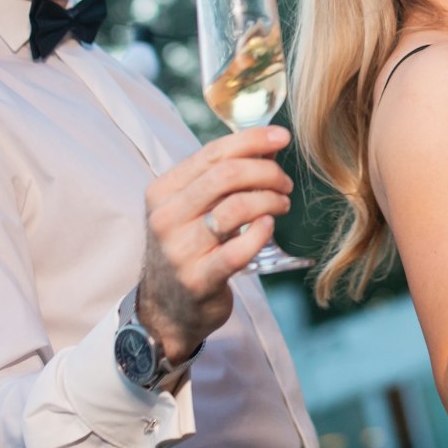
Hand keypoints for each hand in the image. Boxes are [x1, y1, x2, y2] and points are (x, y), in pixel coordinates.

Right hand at [138, 125, 293, 362]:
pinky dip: (262, 232)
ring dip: (270, 200)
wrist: (166, 310)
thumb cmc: (188, 249)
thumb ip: (223, 177)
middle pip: (227, 175)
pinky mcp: (199, 279)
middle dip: (266, 172)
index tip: (282, 137)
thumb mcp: (193, 208)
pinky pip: (238, 249)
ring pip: (236, 208)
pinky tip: (269, 226)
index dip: (252, 141)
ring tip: (282, 204)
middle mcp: (166, 217)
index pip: (212, 153)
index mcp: (162, 191)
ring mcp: (180, 250)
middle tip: (285, 182)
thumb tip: (268, 146)